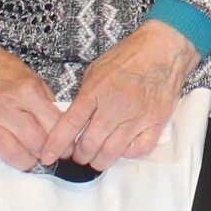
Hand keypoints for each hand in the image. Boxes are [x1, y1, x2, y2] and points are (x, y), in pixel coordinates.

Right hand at [0, 34, 62, 169]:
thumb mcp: (33, 79)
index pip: (53, 126)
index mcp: (27, 92)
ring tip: (32, 156)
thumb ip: (46, 103)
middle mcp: (8, 107)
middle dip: (47, 154)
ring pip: (13, 154)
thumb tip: (59, 126)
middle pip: (35, 143)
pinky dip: (5, 156)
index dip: (64, 142)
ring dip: (27, 160)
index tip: (68, 148)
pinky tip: (13, 153)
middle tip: (51, 155)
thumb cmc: (2, 69)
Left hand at [44, 22, 196, 166]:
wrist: (164, 49)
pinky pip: (139, 150)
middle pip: (89, 144)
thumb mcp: (97, 69)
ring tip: (96, 158)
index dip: (56, 144)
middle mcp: (115, 106)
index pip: (70, 124)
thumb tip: (74, 118)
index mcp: (96, 90)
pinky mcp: (156, 122)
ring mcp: (137, 116)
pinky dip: (127, 154)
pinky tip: (122, 148)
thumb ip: (85, 95)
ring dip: (99, 161)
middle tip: (78, 155)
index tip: (47, 156)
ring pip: (111, 153)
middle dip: (79, 156)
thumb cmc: (129, 56)